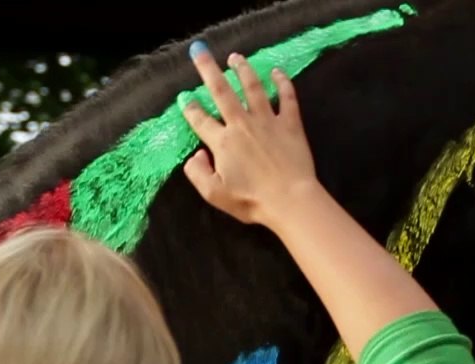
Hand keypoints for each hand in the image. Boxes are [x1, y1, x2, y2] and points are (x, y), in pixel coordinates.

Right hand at [181, 41, 320, 228]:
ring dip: (242, 69)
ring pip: (252, 87)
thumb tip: (196, 154)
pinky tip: (277, 71)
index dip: (190, 108)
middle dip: (208, 69)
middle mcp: (242, 124)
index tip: (184, 98)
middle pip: (222, 91)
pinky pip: (287, 97)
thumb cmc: (251, 200)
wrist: (289, 200)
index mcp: (222, 142)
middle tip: (200, 51)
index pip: (200, 120)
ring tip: (235, 57)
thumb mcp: (214, 194)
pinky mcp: (290, 123)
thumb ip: (197, 173)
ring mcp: (267, 121)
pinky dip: (282, 82)